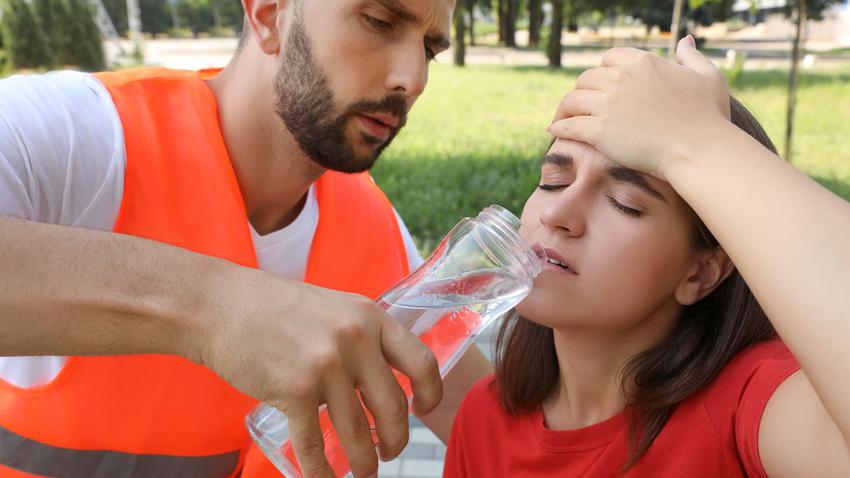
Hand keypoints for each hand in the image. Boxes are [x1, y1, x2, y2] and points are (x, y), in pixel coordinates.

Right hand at [193, 267, 441, 477]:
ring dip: (365, 461)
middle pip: (393, 406)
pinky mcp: (294, 391)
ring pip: (357, 432)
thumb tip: (383, 370)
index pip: (420, 360)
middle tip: (390, 451)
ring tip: (364, 471)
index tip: (425, 409)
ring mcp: (325, 366)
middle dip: (396, 439)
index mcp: (370, 317)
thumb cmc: (275, 307)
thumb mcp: (334, 307)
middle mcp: (354, 340)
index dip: (431, 393)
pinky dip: (322, 472)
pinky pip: (314, 445)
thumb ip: (360, 333)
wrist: (221, 305)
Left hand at [548, 36, 730, 180]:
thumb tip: (684, 40)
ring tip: (562, 118)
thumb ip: (691, 57)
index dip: (602, 72)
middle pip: (586, 79)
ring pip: (572, 100)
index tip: (601, 86)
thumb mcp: (708, 77)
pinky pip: (568, 124)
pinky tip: (553, 130)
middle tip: (578, 105)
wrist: (699, 149)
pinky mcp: (599, 130)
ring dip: (564, 108)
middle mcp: (620, 79)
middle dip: (581, 91)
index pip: (609, 59)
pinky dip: (558, 126)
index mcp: (642, 62)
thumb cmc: (708, 116)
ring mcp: (607, 104)